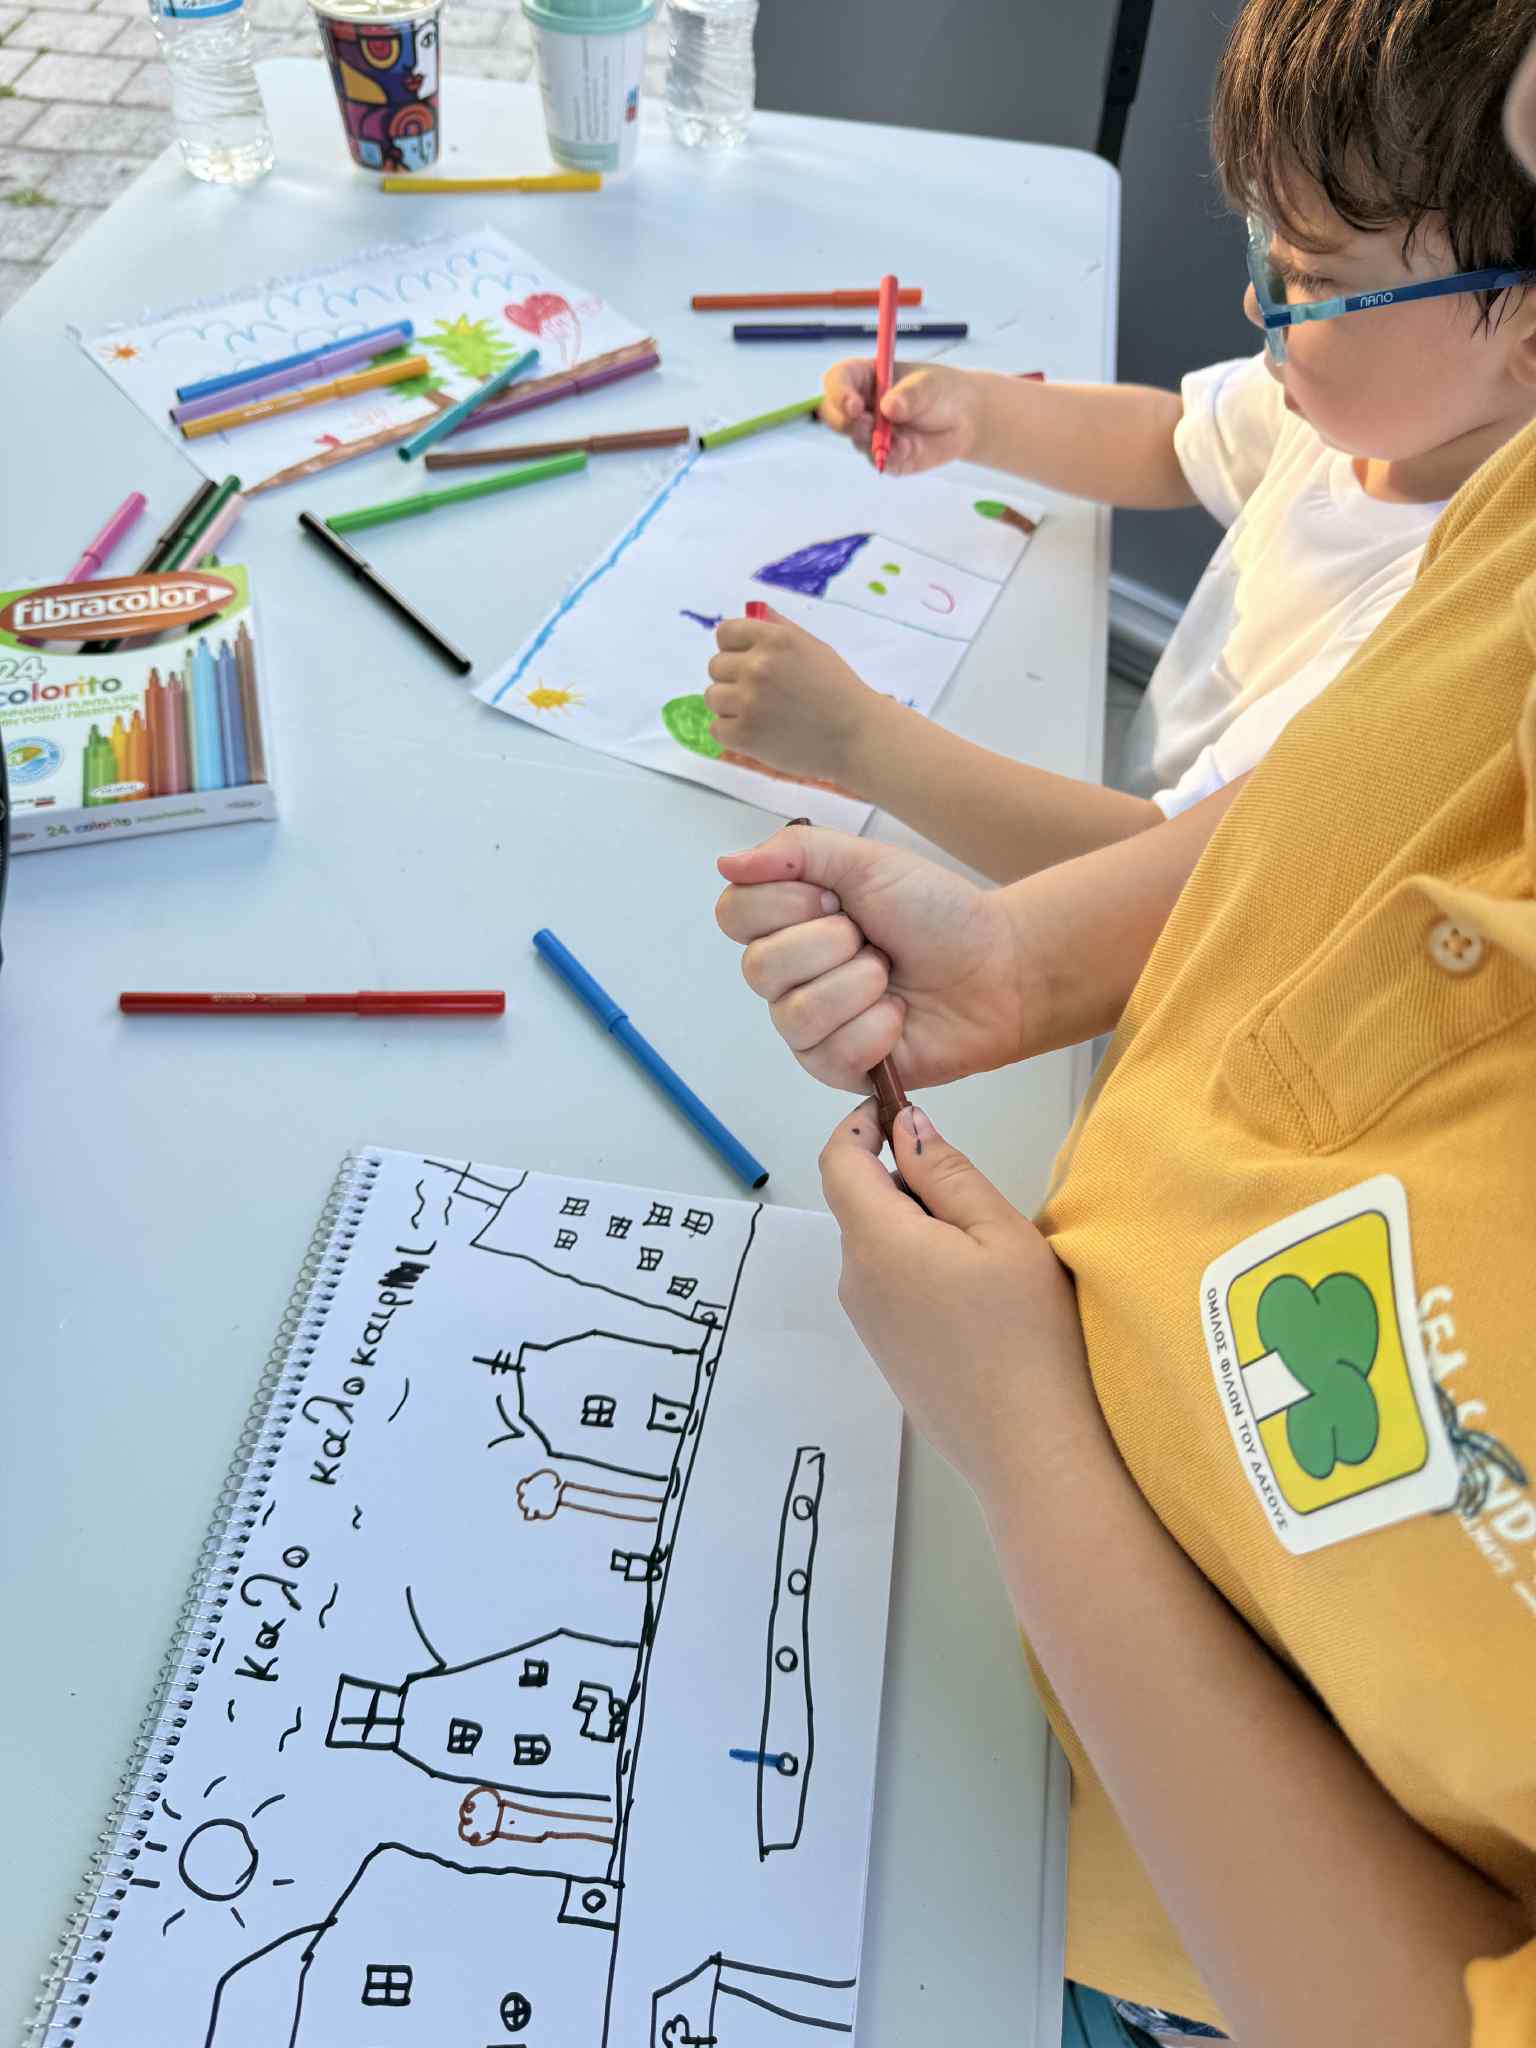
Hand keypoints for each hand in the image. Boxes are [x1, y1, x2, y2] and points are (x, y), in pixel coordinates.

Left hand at [706, 606, 884, 785]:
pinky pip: (717, 728)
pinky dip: (733, 733)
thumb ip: (778, 628)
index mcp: (774, 639)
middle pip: (715, 666)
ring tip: (760, 714)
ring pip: (712, 697)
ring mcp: (749, 701)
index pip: (725, 633)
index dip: (733, 648)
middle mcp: (758, 666)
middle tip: (761, 694)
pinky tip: (758, 732)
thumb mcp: (812, 647)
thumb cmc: (837, 690)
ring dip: (730, 706)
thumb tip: (752, 610)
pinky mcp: (744, 734)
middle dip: (732, 679)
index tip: (747, 662)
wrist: (855, 736)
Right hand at [715, 823, 1032, 1089]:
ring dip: (859, 984)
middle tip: (873, 939)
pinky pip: (829, 1052)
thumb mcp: (869, 861)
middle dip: (832, 943)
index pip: (734, 913)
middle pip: (759, 967)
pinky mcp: (834, 1067)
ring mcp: (807, 1026)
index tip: (836, 897)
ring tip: (890, 975)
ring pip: (794, 1013)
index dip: (784, 903)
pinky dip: (876, 1027)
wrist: (997, 966)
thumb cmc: (936, 913)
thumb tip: (725, 863)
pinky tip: (899, 1017)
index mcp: (787, 921)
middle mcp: (787, 975)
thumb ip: (797, 852)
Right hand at [820, 357, 984, 475]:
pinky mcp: (882, 456)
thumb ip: (909, 395)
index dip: (838, 392)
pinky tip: (910, 449)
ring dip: (873, 441)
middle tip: (867, 425)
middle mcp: (861, 406)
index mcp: (864, 378)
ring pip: (856, 440)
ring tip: (902, 439)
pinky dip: (892, 458)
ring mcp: (869, 433)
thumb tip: (888, 408)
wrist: (963, 419)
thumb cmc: (940, 391)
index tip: (853, 405)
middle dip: (845, 422)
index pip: (837, 381)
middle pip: (833, 415)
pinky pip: (878, 461)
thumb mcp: (929, 385)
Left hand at [821, 1099, 1100, 1499]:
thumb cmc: (1028, 1332)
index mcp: (876, 1242)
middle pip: (859, 1204)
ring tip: (985, 1256)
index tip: (894, 1108)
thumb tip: (904, 1126)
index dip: (857, 1126)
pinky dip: (918, 1266)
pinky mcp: (884, 1353)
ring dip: (915, 1227)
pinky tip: (974, 1298)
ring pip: (876, 1245)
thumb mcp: (1001, 1234)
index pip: (837, 1162)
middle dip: (903, 1180)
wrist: (1031, 1450)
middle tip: (974, 1199)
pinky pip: (888, 1285)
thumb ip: (946, 1172)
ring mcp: (866, 1322)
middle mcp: (854, 1280)